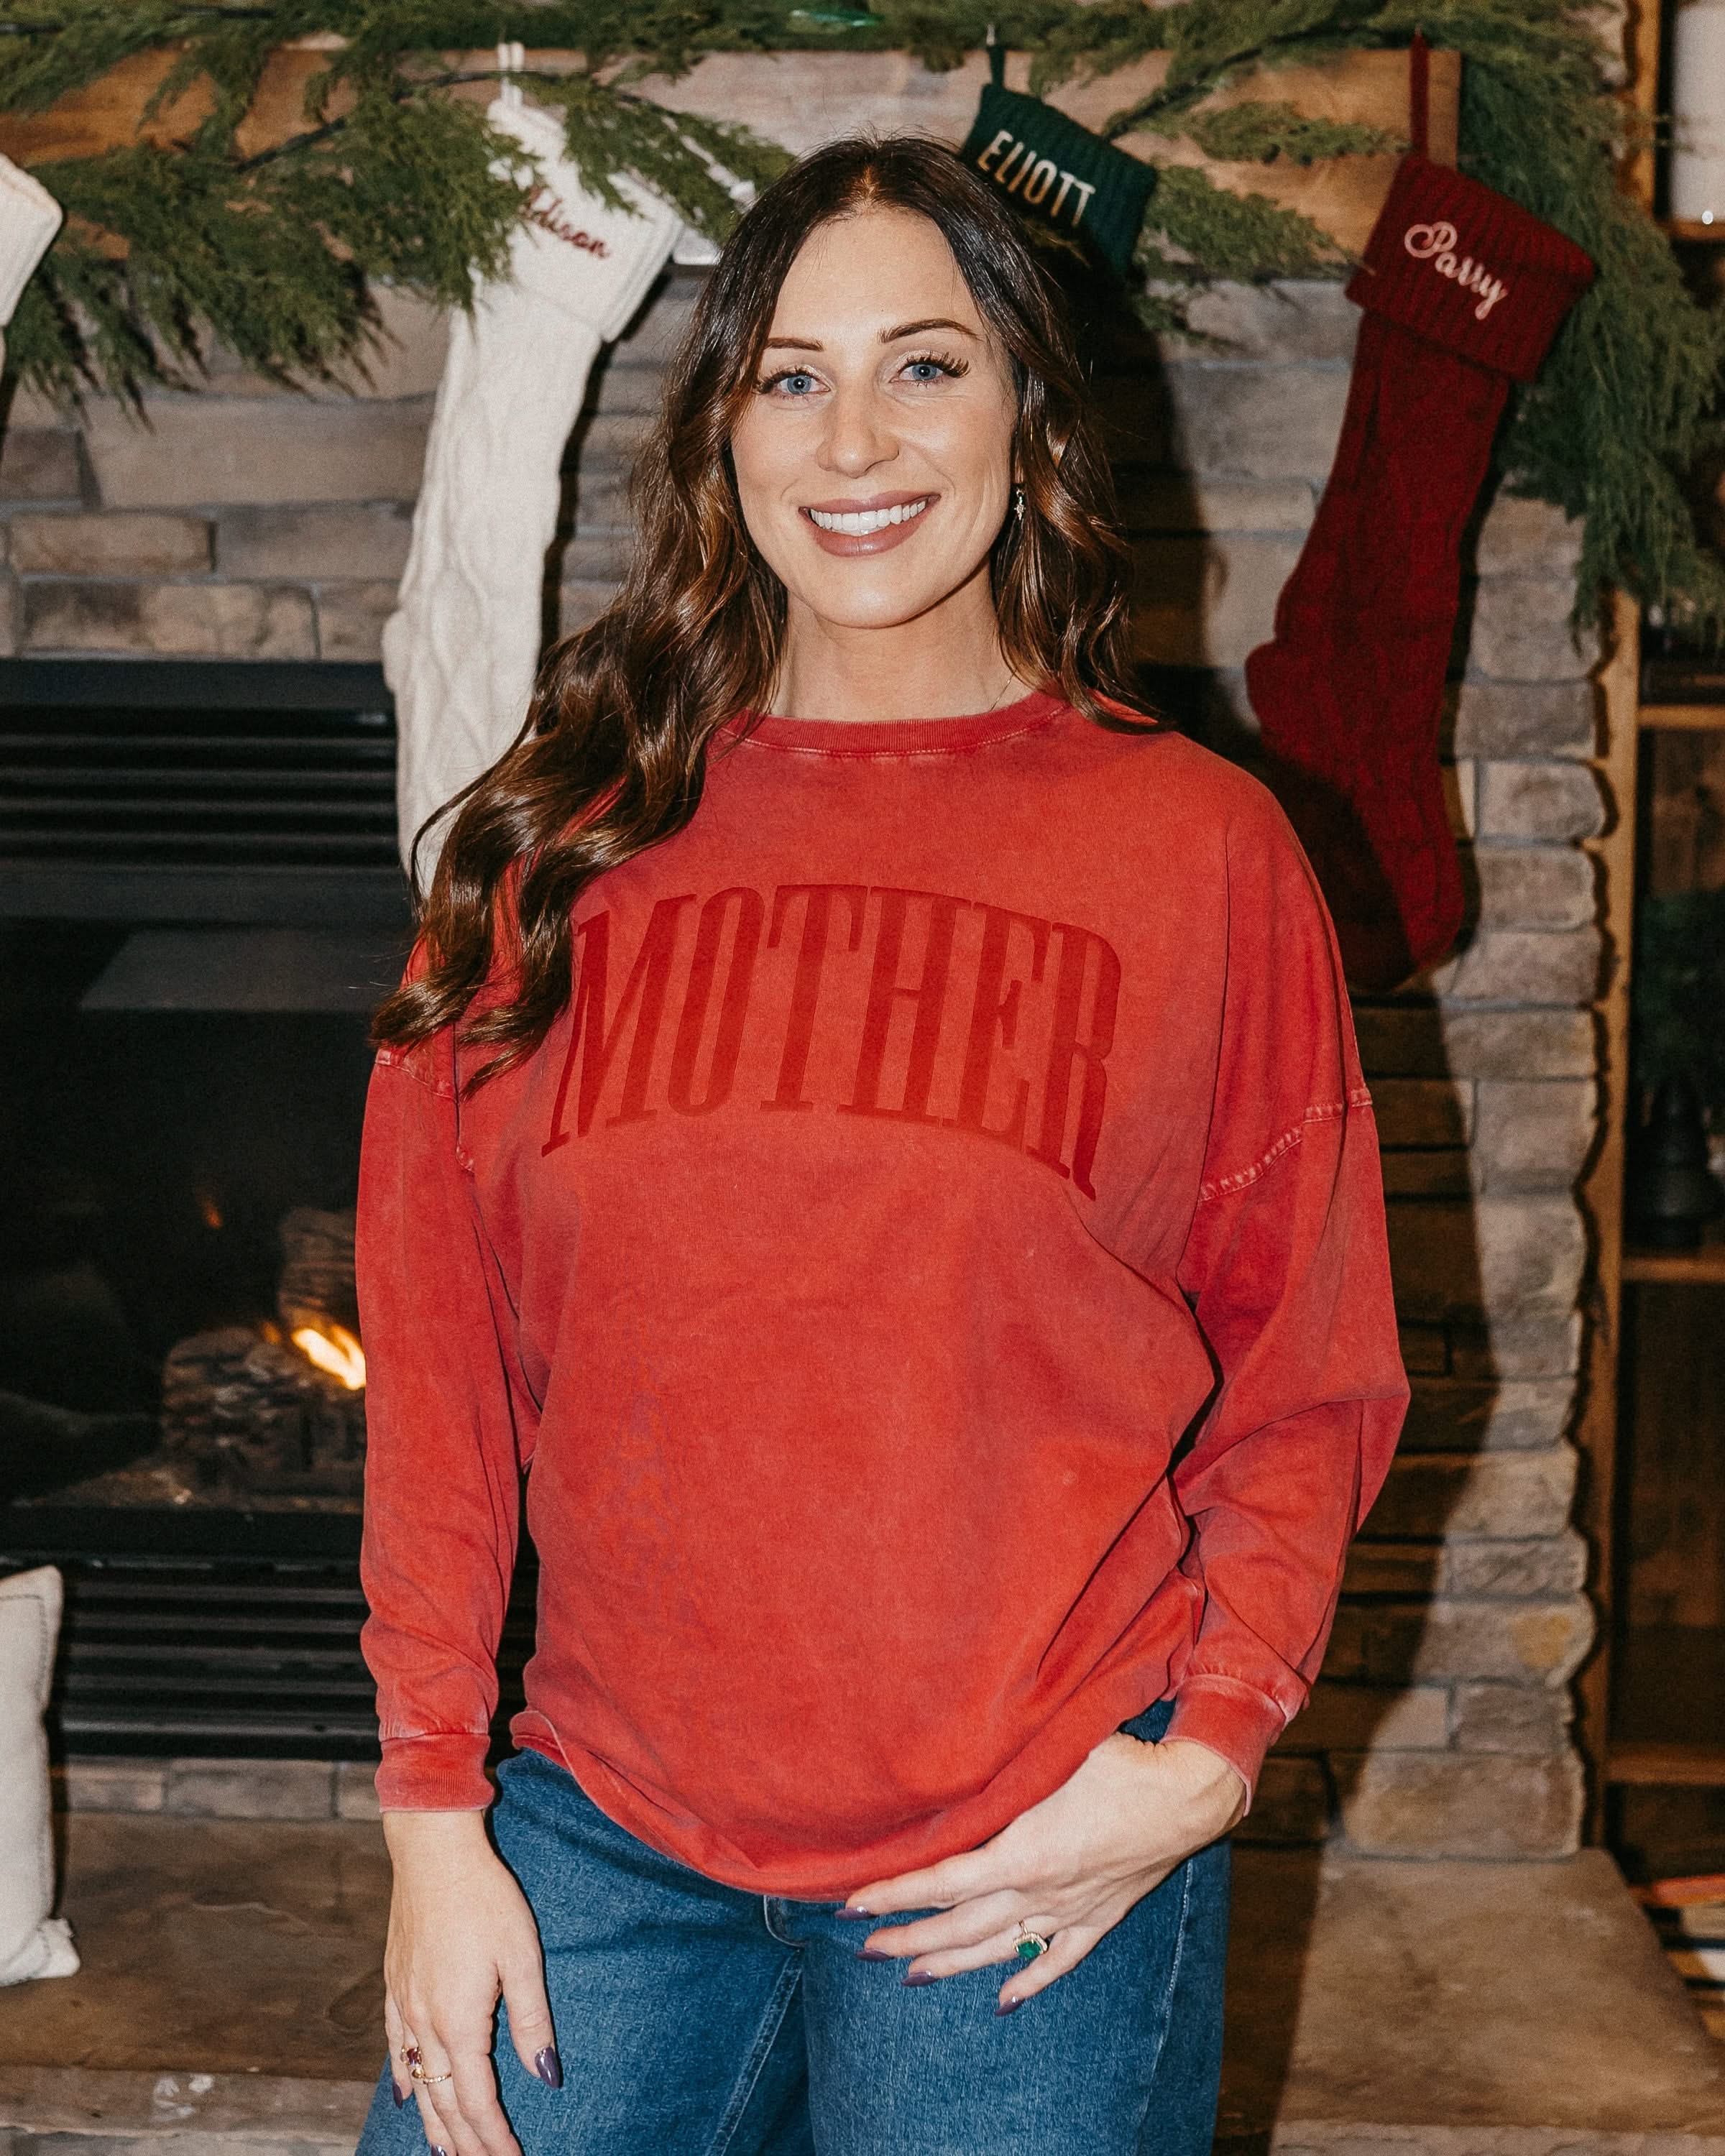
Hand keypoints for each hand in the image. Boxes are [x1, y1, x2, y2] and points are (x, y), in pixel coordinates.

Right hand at [381, 1810, 560, 2155]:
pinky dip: (403, 2078)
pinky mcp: (394, 1984)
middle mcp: (424, 2023)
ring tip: (449, 2152)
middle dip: (467, 2141)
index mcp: (459, 2021)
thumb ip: (533, 2021)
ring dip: (434, 2120)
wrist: (433, 1852)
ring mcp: (404, 2004)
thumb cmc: (486, 1898)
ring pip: (416, 2081)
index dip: (495, 2138)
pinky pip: (394, 2047)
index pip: (477, 2100)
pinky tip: (406, 2094)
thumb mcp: (522, 1957)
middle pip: (444, 2101)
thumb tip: (548, 2077)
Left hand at [840, 1734, 1245, 2012]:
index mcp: (1022, 1853)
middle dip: (908, 1937)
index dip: (895, 1894)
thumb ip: (1002, 1772)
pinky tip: (1004, 2000)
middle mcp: (1039, 1891)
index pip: (941, 1882)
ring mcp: (1070, 1909)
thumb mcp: (1051, 1757)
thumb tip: (954, 1765)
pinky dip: (1028, 1980)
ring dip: (952, 1963)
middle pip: (960, 1925)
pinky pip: (1058, 1959)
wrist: (1188, 1794)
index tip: (853, 1904)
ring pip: (999, 1947)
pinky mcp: (1099, 1916)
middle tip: (866, 1947)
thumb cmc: (1118, 1763)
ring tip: (911, 1976)